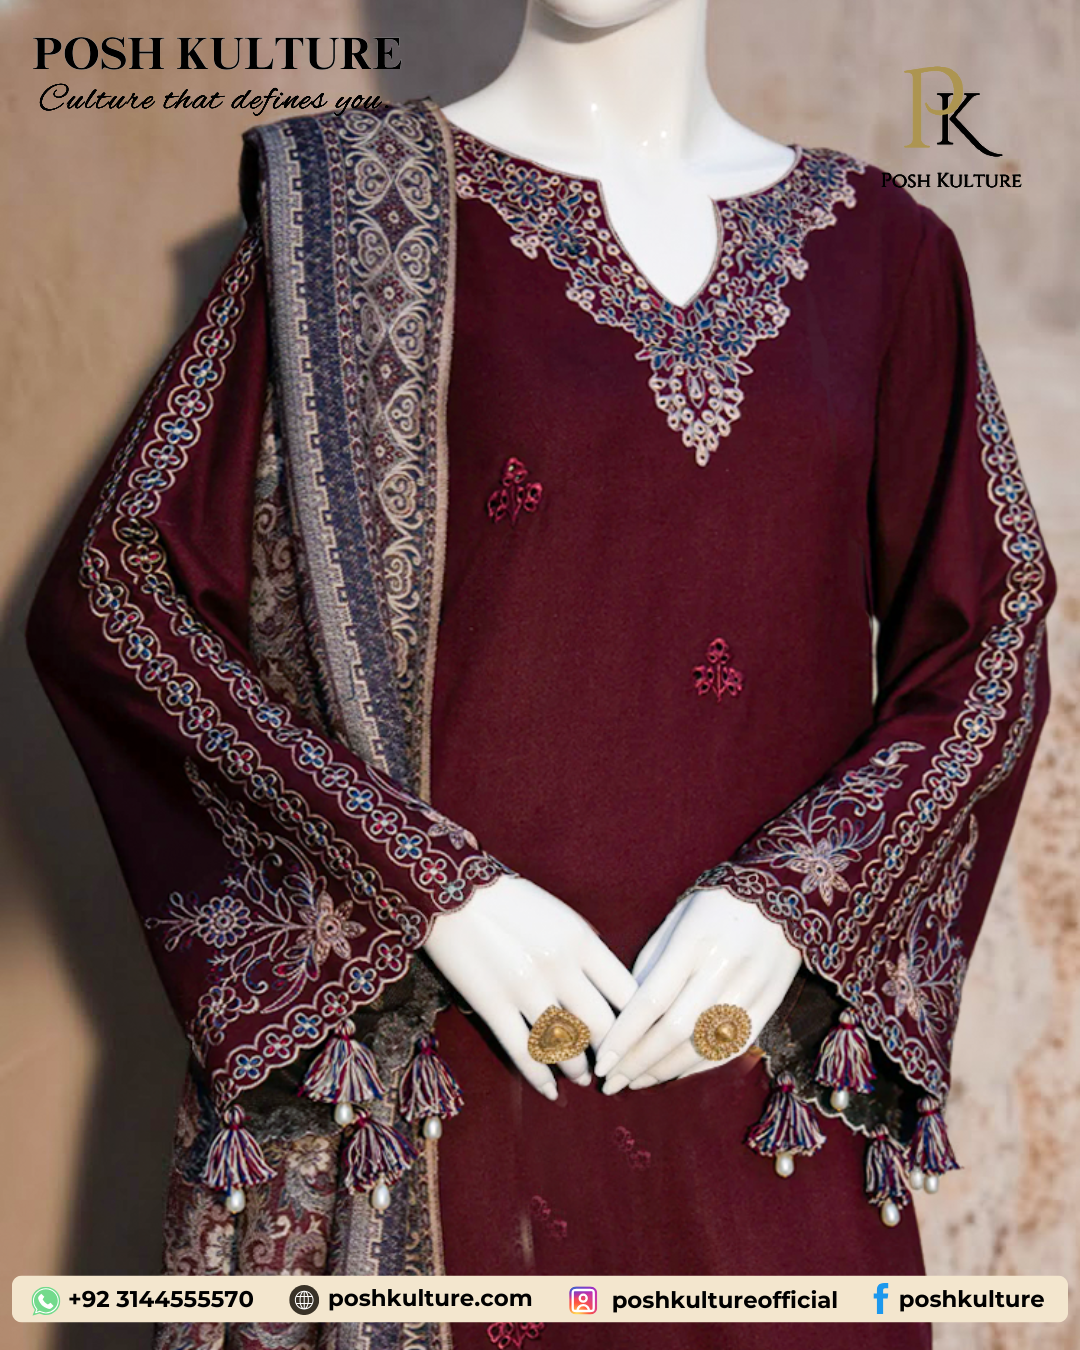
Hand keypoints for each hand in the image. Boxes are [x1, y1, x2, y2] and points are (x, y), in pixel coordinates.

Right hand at [422, 874, 638, 1100]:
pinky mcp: (492, 1006)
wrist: (453, 892)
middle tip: (614, 1068)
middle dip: (612, 1055)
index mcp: (582, 941)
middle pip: (603, 1027)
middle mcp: (560, 967)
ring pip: (566, 1047)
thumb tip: (613, 991)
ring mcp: (525, 989)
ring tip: (582, 1076)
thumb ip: (589, 952)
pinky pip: (523, 1054)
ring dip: (578, 1070)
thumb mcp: (562, 917)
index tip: (638, 1040)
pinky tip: (551, 1091)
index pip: (629, 995)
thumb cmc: (513, 903)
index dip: (639, 1026)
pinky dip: (541, 1079)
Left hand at [592, 887, 802, 1092]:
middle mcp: (724, 968)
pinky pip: (733, 1047)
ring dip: (666, 1071)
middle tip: (610, 1082)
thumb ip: (650, 965)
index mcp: (693, 942)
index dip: (623, 1036)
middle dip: (638, 1062)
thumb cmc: (714, 906)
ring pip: (705, 1046)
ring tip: (636, 1082)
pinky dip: (701, 1066)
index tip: (601, 1061)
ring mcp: (752, 988)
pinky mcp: (771, 1004)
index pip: (652, 1000)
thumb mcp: (675, 921)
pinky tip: (675, 1075)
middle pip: (676, 1030)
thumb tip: (626, 1014)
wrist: (782, 893)